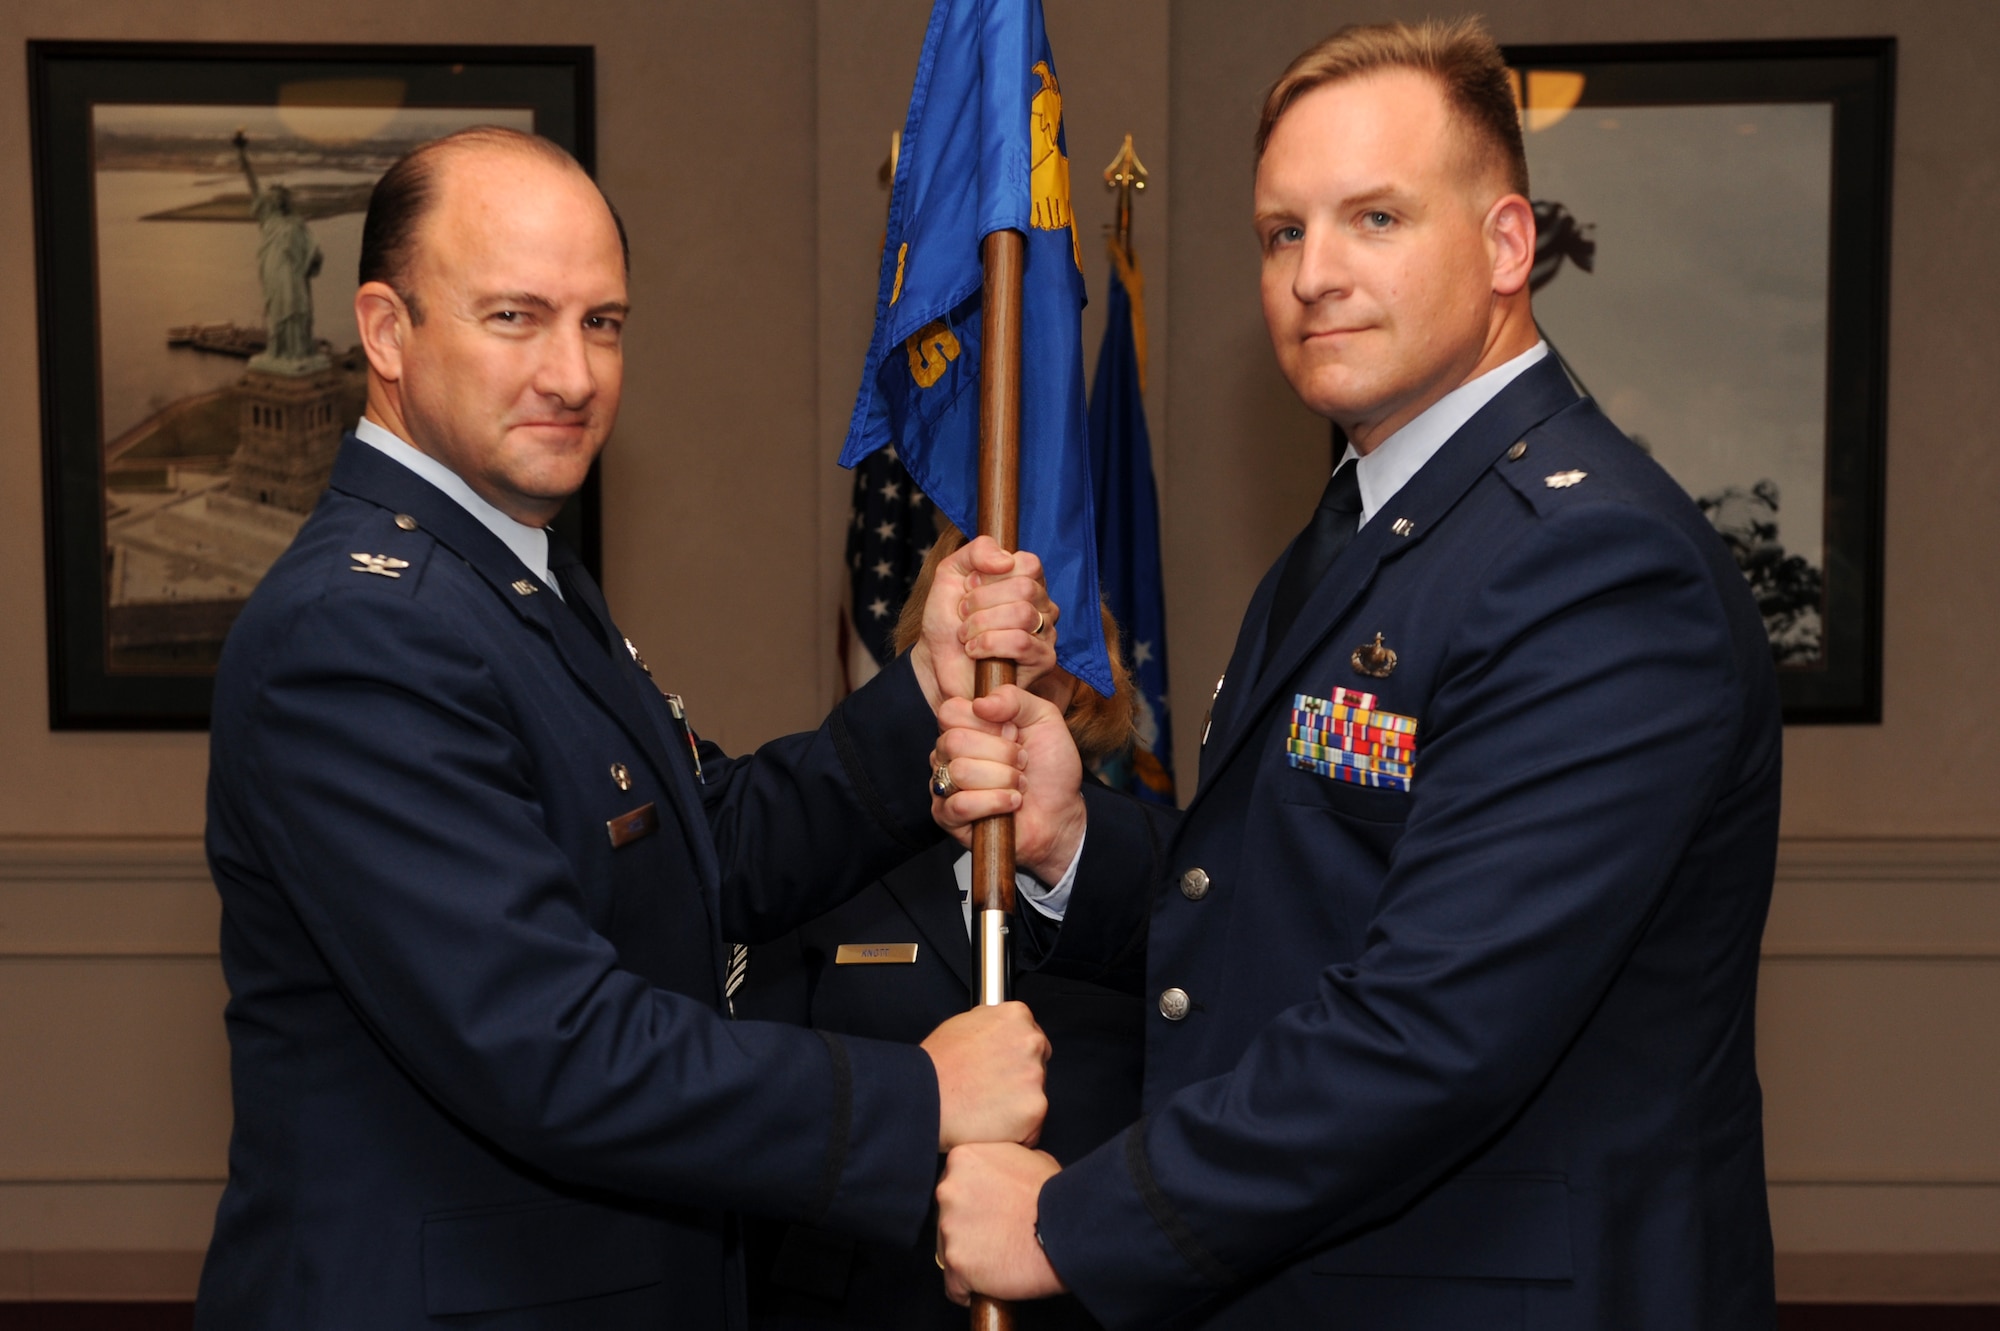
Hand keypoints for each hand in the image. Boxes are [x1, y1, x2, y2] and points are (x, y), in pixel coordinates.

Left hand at [908, 537, 1057, 708]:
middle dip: (982, 600)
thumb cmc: (948, 620)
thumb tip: (1006, 559)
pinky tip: (974, 650)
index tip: (969, 587)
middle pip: (1025, 588)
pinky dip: (989, 644)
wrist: (937, 663)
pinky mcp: (1043, 660)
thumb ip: (976, 551)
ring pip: (1023, 614)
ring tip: (966, 634)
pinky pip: (1022, 643)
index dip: (992, 575)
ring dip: (982, 623)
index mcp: (1027, 581)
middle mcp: (1042, 605)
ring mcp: (1047, 633)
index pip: (1030, 563)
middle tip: (963, 613)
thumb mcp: (951, 573)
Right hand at [920, 1001, 1049, 1150]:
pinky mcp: (1034, 1109)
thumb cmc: (936, 1066)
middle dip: (1019, 1081)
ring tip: (985, 1107)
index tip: (1003, 1069)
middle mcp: (1031, 1043)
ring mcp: (1035, 1077)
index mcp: (1016, 1017)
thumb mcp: (963, 1024)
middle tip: (990, 1090)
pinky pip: (1032, 1127)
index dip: (1016, 1058)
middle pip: (1038, 1066)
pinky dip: (1015, 1132)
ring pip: (1035, 1098)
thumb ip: (993, 1026)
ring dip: (1017, 1107)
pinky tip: (990, 1124)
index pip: (1033, 1038)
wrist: (922, 1098)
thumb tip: (1002, 1032)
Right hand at [931, 685, 1086, 883]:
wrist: (1061, 813)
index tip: (1013, 733)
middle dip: (1001, 753)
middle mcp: (948, 753)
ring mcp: (944, 784)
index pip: (950, 711)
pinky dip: (995, 802)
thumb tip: (980, 703)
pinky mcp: (946, 817)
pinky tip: (1011, 803)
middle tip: (1021, 762)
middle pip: (954, 741)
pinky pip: (960, 805)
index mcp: (965, 726)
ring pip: (960, 772)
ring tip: (1019, 785)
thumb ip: (1014, 699)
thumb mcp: (1043, 719)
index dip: (987, 723)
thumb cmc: (1050, 767)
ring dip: (1002, 779)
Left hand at [936, 1142, 1066, 1303]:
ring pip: (948, 1252)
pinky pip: (955, 1286)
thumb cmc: (1055, 1195)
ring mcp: (948, 1228)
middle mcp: (948, 1190)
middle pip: (946, 1218)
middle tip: (997, 1237)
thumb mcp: (1028, 1157)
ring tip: (999, 1260)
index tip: (990, 1214)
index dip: (973, 1204)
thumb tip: (1000, 1175)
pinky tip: (992, 1283)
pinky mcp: (955, 1263)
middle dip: (968, 1230)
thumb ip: (1001, 1163)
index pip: (954, 1186)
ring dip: (969, 1258)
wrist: (1067, 1229)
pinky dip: (970, 1289)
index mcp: (962, 1160)